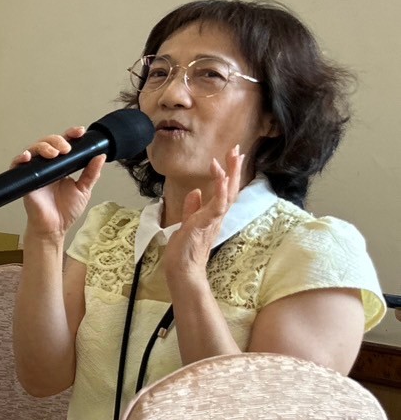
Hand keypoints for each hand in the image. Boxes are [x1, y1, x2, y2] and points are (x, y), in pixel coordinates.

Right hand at [13, 126, 104, 241]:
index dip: (70, 135)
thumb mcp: (84, 189)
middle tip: (65, 149)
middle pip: (47, 143)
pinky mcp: (24, 180)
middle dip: (56, 140)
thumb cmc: (66, 210)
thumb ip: (91, 173)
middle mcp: (47, 166)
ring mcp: (35, 172)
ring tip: (53, 153)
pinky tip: (27, 157)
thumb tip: (101, 156)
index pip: (63, 144)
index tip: (79, 132)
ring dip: (42, 147)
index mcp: (61, 165)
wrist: (55, 227)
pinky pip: (16, 165)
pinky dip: (20, 158)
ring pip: (33, 149)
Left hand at [166, 145, 243, 290]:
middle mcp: (217, 216)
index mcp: (213, 215)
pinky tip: (221, 177)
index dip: (228, 173)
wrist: (183, 270)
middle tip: (237, 149)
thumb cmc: (185, 250)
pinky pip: (216, 206)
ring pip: (227, 194)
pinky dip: (219, 191)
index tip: (230, 156)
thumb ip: (191, 208)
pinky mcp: (206, 225)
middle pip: (230, 189)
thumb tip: (195, 192)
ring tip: (232, 157)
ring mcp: (213, 221)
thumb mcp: (187, 223)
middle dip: (234, 169)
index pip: (224, 190)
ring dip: (230, 175)